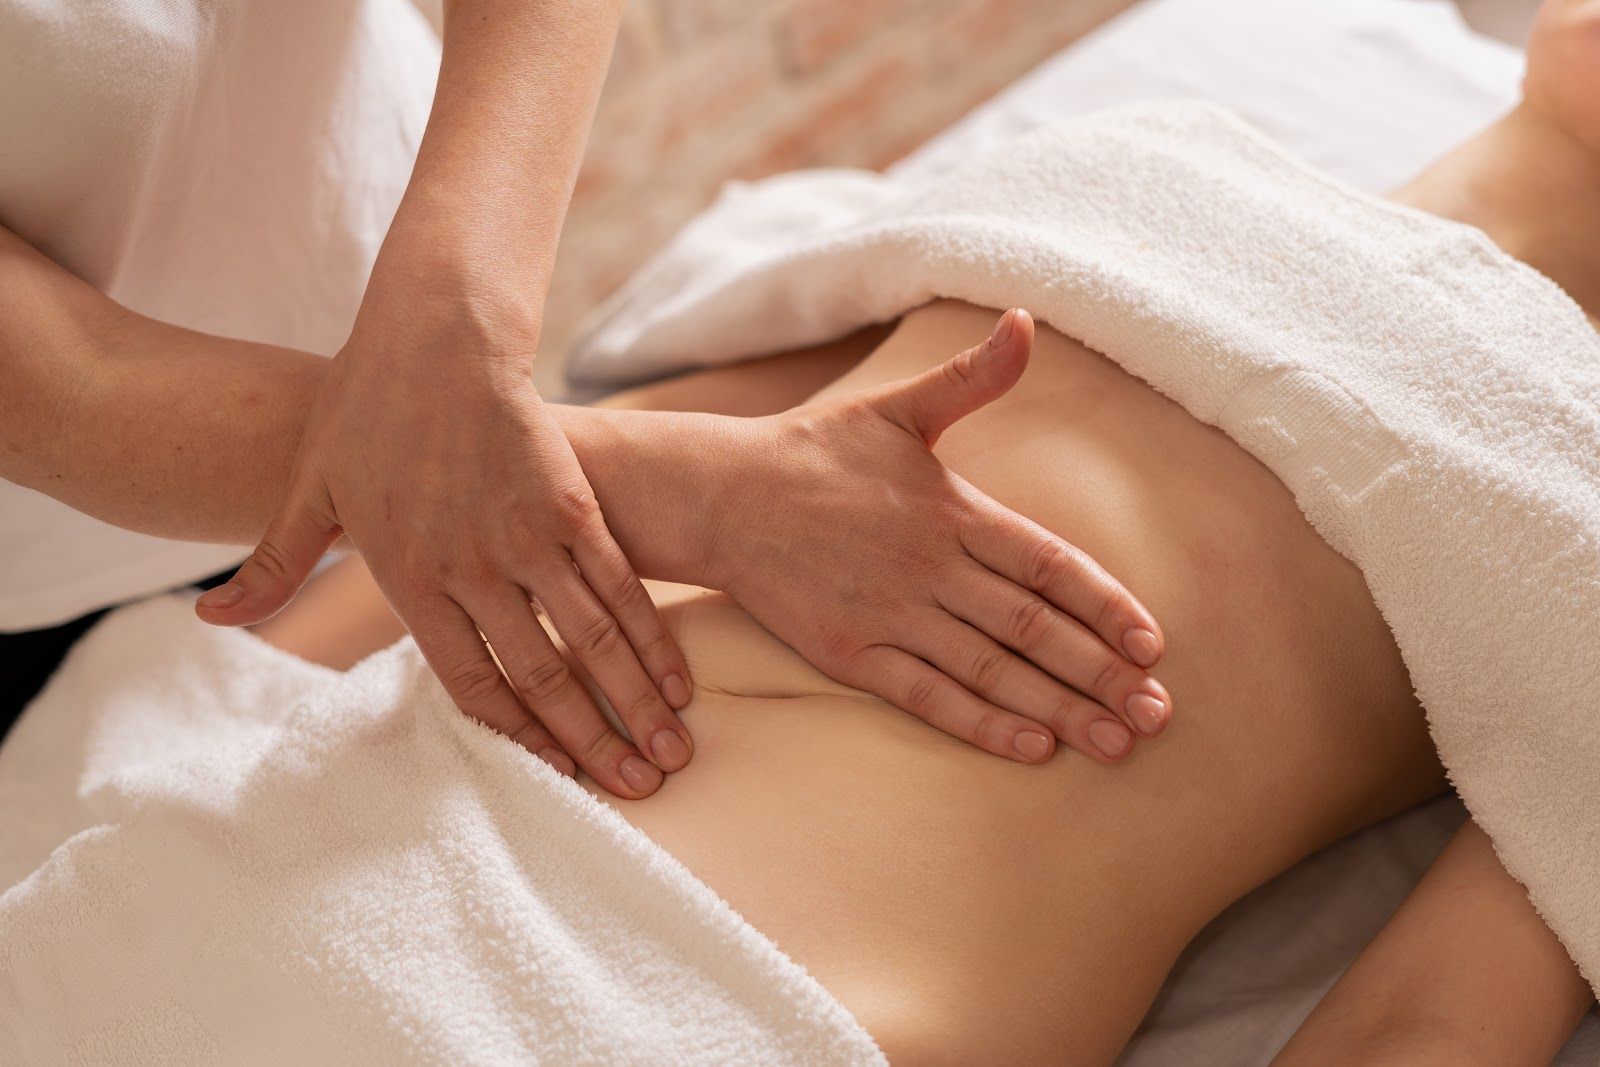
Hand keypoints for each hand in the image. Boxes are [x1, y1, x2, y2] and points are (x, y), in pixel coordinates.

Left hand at [194, 302, 693, 798]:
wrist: (436, 329)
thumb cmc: (363, 405)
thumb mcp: (305, 488)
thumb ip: (274, 567)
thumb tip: (209, 625)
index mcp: (410, 579)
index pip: (471, 684)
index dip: (521, 739)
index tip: (560, 780)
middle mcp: (473, 568)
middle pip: (543, 675)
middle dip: (593, 742)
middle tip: (635, 791)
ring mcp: (529, 535)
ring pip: (591, 639)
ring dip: (635, 703)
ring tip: (672, 754)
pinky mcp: (571, 501)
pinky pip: (619, 583)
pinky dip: (651, 635)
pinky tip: (678, 677)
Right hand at [707, 309, 1169, 763]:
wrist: (720, 495)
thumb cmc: (815, 450)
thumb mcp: (896, 407)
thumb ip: (971, 376)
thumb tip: (1025, 321)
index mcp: (950, 509)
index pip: (1048, 562)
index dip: (1104, 603)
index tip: (1154, 642)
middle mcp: (928, 567)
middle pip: (1032, 627)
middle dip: (1100, 672)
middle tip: (1157, 713)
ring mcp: (888, 614)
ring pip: (989, 669)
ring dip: (1057, 707)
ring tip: (1115, 742)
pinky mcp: (849, 653)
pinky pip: (926, 696)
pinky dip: (980, 723)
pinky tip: (1031, 748)